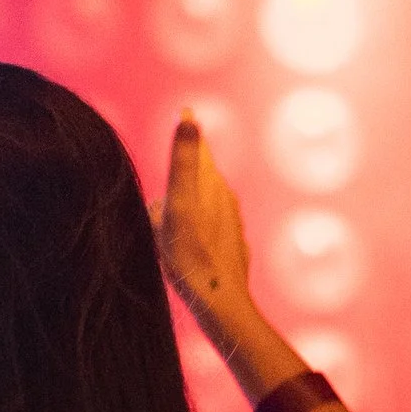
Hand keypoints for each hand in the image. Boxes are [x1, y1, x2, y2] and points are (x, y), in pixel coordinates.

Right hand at [157, 114, 257, 353]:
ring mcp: (230, 223)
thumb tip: (190, 121)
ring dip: (198, 186)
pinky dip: (202, 213)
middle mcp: (225, 200)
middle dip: (194, 157)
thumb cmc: (192, 255)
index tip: (186, 111)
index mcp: (211, 186)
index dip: (188, 131)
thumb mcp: (180, 204)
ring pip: (211, 196)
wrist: (218, 301)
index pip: (200, 149)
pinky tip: (195, 225)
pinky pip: (213, 220)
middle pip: (206, 171)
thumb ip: (184, 158)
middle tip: (185, 139)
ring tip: (186, 181)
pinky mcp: (230, 245)